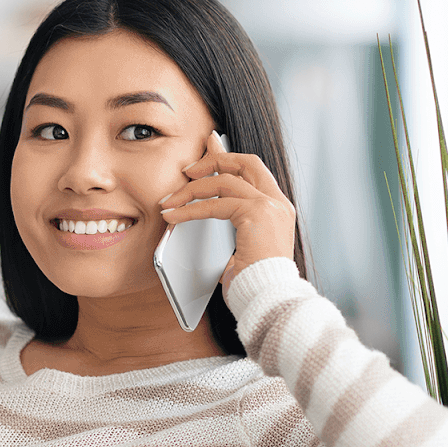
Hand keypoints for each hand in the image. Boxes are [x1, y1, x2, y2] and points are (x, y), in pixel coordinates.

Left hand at [157, 132, 297, 288]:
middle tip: (186, 169)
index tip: (209, 145)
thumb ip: (230, 227)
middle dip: (212, 159)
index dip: (229, 158)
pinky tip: (173, 216)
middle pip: (245, 162)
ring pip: (224, 181)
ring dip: (191, 190)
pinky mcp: (257, 214)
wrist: (269, 301)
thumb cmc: (253, 285)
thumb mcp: (240, 250)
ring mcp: (271, 206)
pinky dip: (190, 209)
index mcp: (278, 209)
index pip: (254, 170)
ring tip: (168, 201)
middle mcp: (278, 203)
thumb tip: (203, 215)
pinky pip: (215, 204)